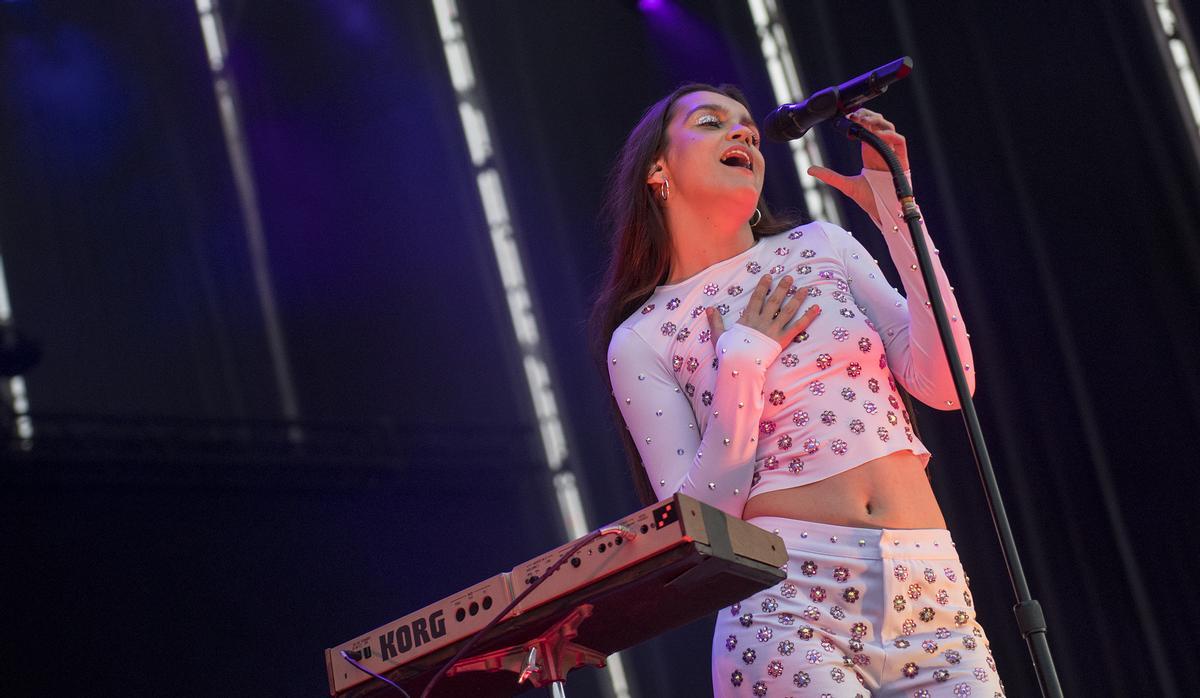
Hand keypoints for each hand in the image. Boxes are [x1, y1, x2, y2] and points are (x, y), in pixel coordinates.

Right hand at [706, 274, 820, 348]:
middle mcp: (762, 320)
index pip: (757, 298)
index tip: (768, 276)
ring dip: (797, 298)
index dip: (763, 286)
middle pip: (775, 300)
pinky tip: (816, 308)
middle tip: (790, 277)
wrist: (740, 364)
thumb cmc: (729, 352)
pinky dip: (808, 317)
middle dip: (783, 287)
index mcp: (748, 318)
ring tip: (806, 289)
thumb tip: (708, 308)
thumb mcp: (719, 335)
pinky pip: (798, 326)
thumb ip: (715, 321)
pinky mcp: (783, 339)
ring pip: (788, 310)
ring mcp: (773, 329)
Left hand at [807, 109, 908, 220]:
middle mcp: (880, 151)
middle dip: (869, 116)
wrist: (883, 212)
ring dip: (879, 122)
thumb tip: (810, 169)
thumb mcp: (846, 185)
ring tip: (867, 121)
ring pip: (889, 129)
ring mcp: (891, 154)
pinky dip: (891, 135)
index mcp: (869, 153)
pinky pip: (900, 142)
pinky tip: (879, 134)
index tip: (849, 116)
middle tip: (857, 115)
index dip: (859, 120)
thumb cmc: (869, 199)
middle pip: (878, 125)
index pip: (866, 130)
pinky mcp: (901, 160)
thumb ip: (829, 176)